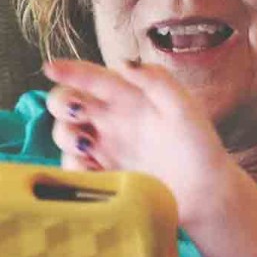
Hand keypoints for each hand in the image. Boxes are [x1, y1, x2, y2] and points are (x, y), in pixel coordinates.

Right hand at [42, 59, 238, 224]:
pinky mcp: (102, 175)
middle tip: (76, 116)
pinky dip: (73, 168)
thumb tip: (124, 63)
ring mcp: (103, 148)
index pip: (93, 78)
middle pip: (67, 103)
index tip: (51, 68)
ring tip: (85, 149)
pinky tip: (91, 172)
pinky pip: (73, 169)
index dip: (70, 70)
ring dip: (65, 137)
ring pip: (65, 135)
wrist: (205, 193)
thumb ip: (157, 80)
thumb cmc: (198, 146)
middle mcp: (110, 119)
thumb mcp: (183, 108)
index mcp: (127, 97)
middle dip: (61, 105)